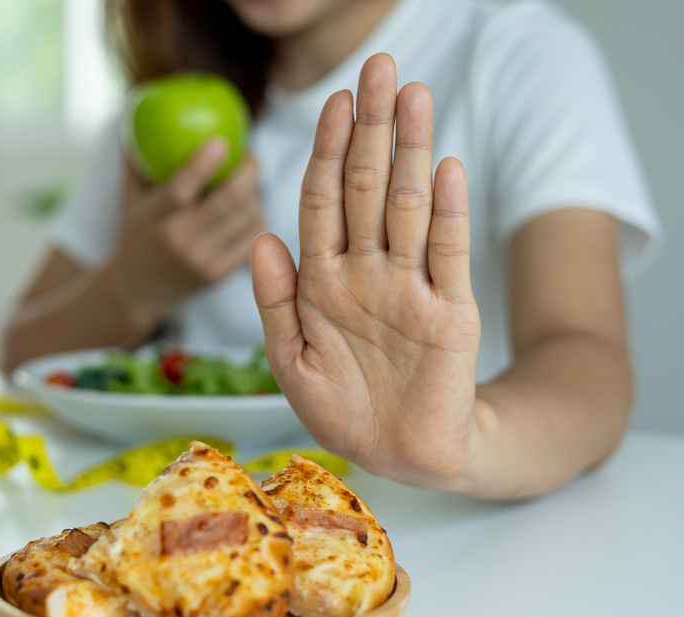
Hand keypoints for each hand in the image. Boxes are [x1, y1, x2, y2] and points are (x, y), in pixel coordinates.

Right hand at [107, 140, 265, 323]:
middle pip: (228, 201)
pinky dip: (257, 219)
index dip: (204, 164)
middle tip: (251, 159)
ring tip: (250, 185)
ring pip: (246, 218)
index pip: (182, 189)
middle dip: (248, 173)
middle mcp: (180, 240)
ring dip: (255, 195)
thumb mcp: (130, 199)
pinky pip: (251, 239)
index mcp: (155, 217)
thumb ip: (137, 161)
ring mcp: (202, 260)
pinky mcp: (218, 274)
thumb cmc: (135, 233)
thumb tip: (137, 111)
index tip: (222, 141)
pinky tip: (251, 210)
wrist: (135, 292)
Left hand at [251, 54, 481, 489]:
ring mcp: (409, 287)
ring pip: (408, 206)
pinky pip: (447, 254)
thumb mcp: (290, 361)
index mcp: (322, 281)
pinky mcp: (451, 311)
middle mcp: (366, 272)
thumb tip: (259, 238)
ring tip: (414, 96)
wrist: (400, 454)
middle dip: (371, 128)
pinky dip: (445, 211)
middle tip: (379, 68)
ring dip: (411, 151)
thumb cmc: (342, 409)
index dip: (327, 151)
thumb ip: (273, 302)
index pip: (323, 200)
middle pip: (367, 187)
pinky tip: (443, 166)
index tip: (334, 102)